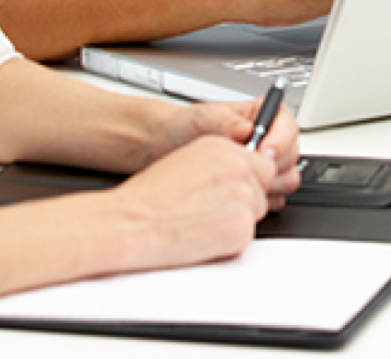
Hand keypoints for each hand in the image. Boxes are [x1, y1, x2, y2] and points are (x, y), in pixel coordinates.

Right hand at [106, 134, 278, 269]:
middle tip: (210, 210)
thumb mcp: (187, 161)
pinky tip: (201, 237)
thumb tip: (243, 167)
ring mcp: (243, 196)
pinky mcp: (241, 227)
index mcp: (224, 147)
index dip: (247, 180)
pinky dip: (228, 242)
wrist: (128, 224)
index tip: (230, 190)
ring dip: (235, 220)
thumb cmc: (148, 198)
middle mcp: (238, 167)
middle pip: (262, 187)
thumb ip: (221, 161)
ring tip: (201, 223)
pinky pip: (246, 237)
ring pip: (255, 211)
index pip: (260, 162)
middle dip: (244, 200)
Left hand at [159, 99, 302, 204]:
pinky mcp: (258, 187)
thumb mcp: (201, 118)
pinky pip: (275, 198)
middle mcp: (268, 140)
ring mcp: (264, 166)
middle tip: (250, 170)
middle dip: (274, 164)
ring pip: (288, 178)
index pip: (288, 125)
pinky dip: (261, 200)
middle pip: (292, 154)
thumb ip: (225, 121)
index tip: (265, 151)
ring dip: (270, 184)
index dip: (281, 139)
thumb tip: (248, 129)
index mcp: (262, 116)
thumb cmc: (183, 128)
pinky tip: (239, 195)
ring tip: (241, 182)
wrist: (163, 150)